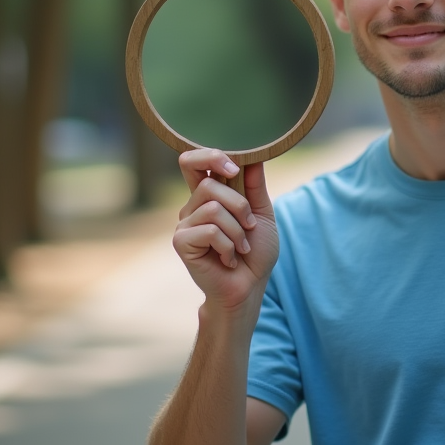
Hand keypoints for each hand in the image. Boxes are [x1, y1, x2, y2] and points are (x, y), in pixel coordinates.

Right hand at [174, 149, 278, 313]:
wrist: (250, 287)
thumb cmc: (255, 252)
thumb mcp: (262, 214)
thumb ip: (255, 186)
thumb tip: (253, 156)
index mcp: (209, 196)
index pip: (194, 162)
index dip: (210, 156)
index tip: (235, 167)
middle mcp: (192, 207)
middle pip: (207, 183)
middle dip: (238, 204)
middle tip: (250, 224)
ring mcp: (184, 224)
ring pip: (213, 207)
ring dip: (238, 229)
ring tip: (241, 246)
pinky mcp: (181, 242)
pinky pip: (210, 230)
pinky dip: (228, 245)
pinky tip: (228, 259)